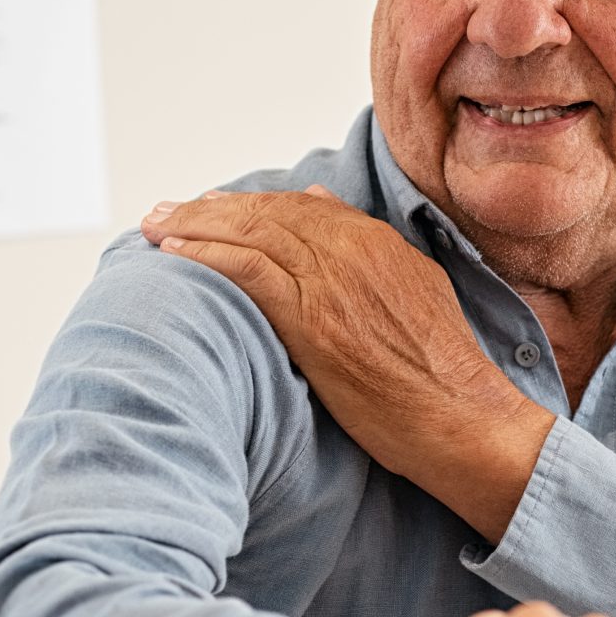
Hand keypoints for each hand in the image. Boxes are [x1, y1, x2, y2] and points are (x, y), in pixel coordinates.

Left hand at [142, 188, 552, 540]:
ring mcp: (330, 284)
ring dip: (192, 227)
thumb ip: (367, 247)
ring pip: (248, 235)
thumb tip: (319, 199)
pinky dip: (207, 257)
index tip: (208, 209)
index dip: (246, 205)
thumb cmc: (439, 370)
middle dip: (206, 210)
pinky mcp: (312, 321)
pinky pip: (246, 272)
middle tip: (163, 213)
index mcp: (375, 241)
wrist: (461, 417)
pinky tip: (175, 257)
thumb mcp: (413, 287)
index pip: (295, 206)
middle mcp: (350, 251)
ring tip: (155, 230)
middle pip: (263, 213)